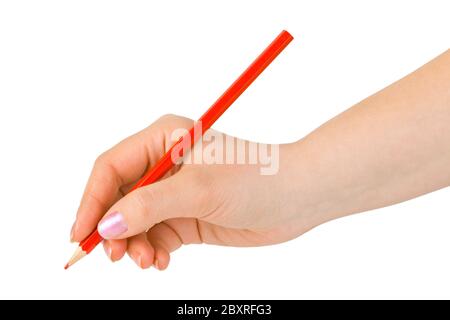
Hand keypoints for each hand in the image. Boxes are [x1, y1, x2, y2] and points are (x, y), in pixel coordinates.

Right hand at [70, 114, 313, 268]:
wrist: (297, 197)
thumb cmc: (256, 178)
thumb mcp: (198, 189)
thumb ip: (148, 207)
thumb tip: (106, 226)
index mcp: (163, 139)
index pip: (111, 168)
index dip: (91, 200)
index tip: (81, 234)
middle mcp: (164, 164)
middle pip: (118, 197)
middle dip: (112, 228)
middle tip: (113, 257)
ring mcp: (174, 192)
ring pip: (134, 221)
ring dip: (133, 245)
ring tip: (145, 261)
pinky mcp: (185, 216)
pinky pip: (155, 236)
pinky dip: (152, 251)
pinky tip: (160, 261)